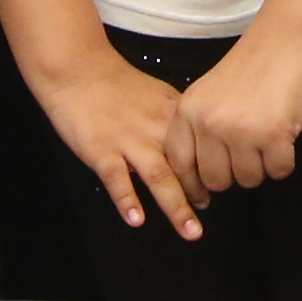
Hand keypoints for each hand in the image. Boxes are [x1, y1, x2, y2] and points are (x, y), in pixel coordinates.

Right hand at [36, 43, 202, 238]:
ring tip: (190, 231)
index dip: (214, 168)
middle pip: (187, 166)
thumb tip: (199, 146)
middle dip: (201, 193)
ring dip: (176, 206)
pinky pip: (117, 179)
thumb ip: (176, 121)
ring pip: (159, 176)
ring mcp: (128, 141)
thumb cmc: (116, 86)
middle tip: (211, 215)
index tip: (223, 185)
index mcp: (172, 115)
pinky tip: (137, 220)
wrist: (78, 70)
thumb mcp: (157, 95)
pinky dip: (127, 199)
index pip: (202, 146)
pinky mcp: (101, 150)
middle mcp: (156, 129)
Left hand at [173, 22, 301, 197]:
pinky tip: (285, 138)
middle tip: (249, 154)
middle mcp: (209, 123)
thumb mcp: (208, 93)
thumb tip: (201, 176)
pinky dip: (284, 161)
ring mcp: (240, 131)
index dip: (192, 184)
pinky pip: (278, 171)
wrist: (286, 40)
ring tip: (267, 140)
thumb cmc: (251, 66)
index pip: (179, 164)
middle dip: (234, 174)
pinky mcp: (273, 136)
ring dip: (261, 167)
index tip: (203, 196)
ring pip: (248, 179)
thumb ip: (199, 128)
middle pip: (216, 180)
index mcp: (188, 111)